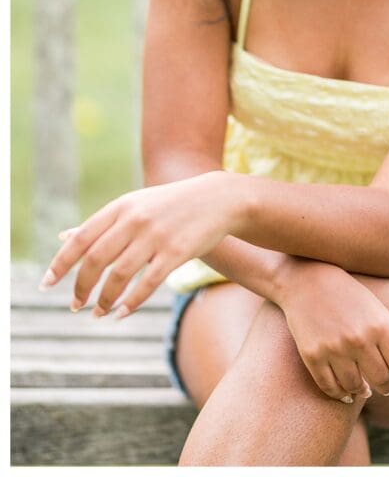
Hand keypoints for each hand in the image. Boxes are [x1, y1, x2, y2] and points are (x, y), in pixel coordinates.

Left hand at [38, 171, 232, 316]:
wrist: (217, 198)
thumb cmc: (170, 205)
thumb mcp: (134, 205)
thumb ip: (102, 223)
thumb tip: (63, 236)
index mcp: (121, 206)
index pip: (81, 238)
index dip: (61, 263)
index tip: (47, 284)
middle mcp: (135, 219)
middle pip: (96, 259)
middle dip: (81, 287)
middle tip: (75, 304)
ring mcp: (156, 235)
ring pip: (119, 276)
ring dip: (104, 300)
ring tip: (99, 313)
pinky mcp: (176, 252)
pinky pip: (147, 284)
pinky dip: (131, 303)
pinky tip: (122, 313)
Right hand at [274, 259, 388, 408]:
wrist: (306, 280)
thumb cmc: (350, 296)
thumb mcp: (379, 312)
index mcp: (380, 325)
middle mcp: (358, 338)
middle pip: (381, 381)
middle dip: (386, 387)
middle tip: (383, 385)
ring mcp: (334, 347)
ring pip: (356, 388)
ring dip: (363, 392)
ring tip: (365, 389)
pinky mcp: (312, 354)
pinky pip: (330, 388)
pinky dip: (340, 394)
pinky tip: (345, 390)